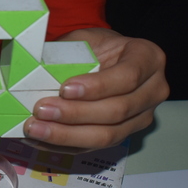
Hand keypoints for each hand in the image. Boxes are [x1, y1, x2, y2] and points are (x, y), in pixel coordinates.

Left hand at [23, 28, 168, 151]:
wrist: (105, 60)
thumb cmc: (95, 47)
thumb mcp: (84, 39)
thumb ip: (68, 51)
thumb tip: (34, 67)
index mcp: (148, 58)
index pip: (127, 77)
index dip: (97, 87)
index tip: (64, 89)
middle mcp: (153, 90)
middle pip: (117, 110)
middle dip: (75, 114)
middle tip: (41, 110)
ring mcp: (141, 117)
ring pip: (107, 135)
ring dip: (66, 135)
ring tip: (35, 128)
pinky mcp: (123, 136)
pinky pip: (94, 148)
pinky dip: (64, 145)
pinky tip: (39, 140)